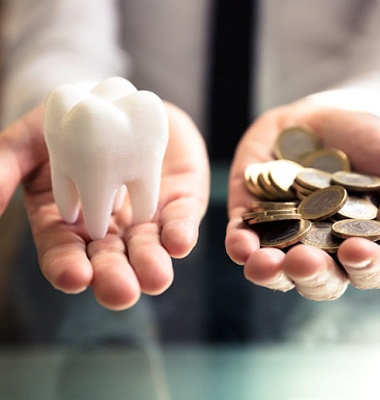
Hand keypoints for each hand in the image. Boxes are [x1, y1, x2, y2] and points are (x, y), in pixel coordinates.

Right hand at [0, 103, 209, 309]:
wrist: (117, 101)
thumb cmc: (71, 125)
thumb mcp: (31, 141)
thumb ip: (6, 166)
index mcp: (69, 222)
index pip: (65, 254)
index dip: (68, 267)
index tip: (74, 277)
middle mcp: (108, 228)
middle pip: (109, 261)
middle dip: (114, 278)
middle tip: (121, 292)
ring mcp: (144, 217)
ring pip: (148, 248)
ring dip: (152, 264)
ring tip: (155, 277)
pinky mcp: (176, 201)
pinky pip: (180, 220)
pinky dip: (180, 232)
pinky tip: (179, 242)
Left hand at [226, 101, 379, 299]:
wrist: (321, 117)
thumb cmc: (367, 141)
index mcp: (360, 242)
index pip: (367, 269)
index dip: (365, 267)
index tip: (357, 250)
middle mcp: (320, 248)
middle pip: (317, 279)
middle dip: (311, 275)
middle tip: (304, 262)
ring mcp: (283, 236)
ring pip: (275, 269)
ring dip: (269, 271)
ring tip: (264, 264)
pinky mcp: (251, 219)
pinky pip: (241, 240)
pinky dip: (239, 245)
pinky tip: (239, 245)